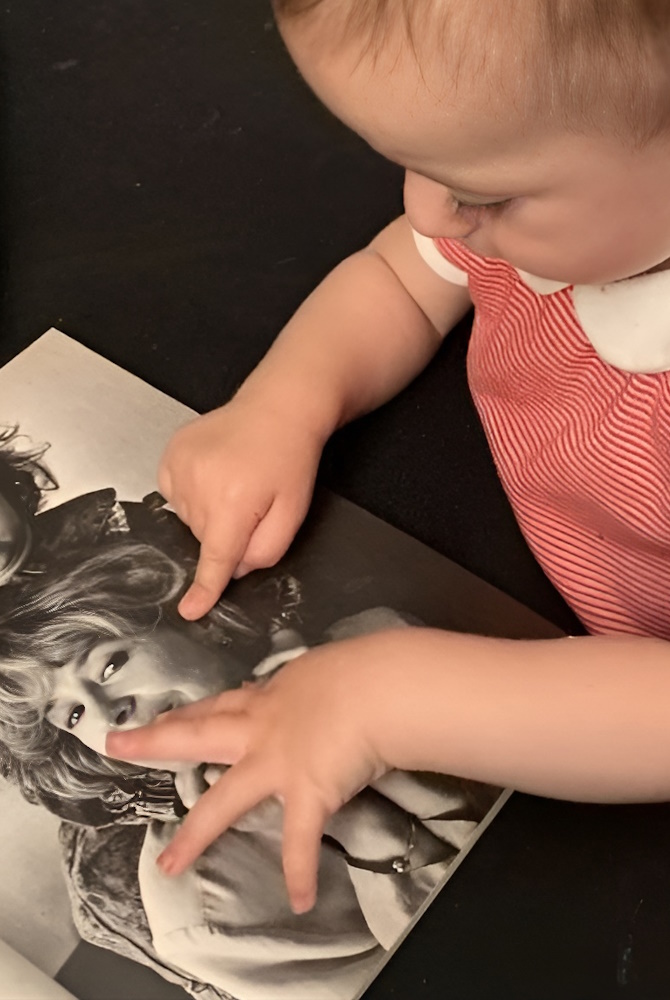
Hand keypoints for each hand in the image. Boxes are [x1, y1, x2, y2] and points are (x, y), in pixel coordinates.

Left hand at [107, 636, 392, 913]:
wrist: (381, 687)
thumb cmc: (364, 669)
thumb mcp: (329, 668)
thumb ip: (316, 687)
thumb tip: (328, 691)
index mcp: (272, 697)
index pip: (222, 704)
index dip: (189, 711)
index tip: (164, 716)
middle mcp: (263, 729)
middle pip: (198, 733)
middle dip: (155, 740)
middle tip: (117, 745)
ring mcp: (277, 763)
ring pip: (224, 801)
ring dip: (195, 835)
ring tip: (169, 864)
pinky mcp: (306, 792)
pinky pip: (300, 840)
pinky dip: (301, 871)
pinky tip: (299, 898)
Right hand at [158, 396, 322, 618]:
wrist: (277, 409)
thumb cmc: (290, 459)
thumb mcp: (293, 513)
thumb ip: (265, 550)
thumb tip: (235, 568)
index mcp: (234, 503)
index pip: (216, 558)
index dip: (204, 588)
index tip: (190, 611)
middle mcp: (201, 486)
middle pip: (205, 538)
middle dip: (227, 532)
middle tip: (251, 502)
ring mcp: (181, 466)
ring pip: (189, 518)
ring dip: (210, 512)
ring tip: (235, 481)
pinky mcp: (171, 454)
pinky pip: (174, 494)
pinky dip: (192, 493)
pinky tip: (215, 474)